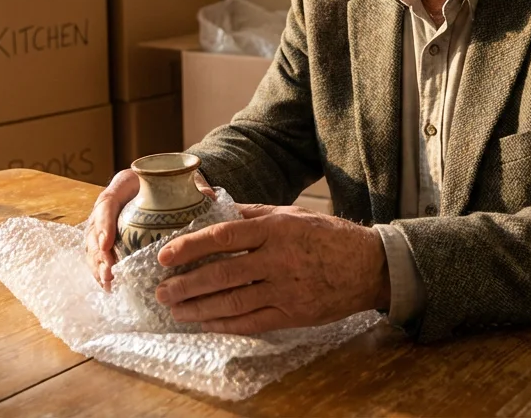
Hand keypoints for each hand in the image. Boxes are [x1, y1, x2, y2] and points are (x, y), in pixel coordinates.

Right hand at [84, 168, 213, 290]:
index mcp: (125, 184)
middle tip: (108, 272)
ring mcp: (109, 221)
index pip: (108, 201)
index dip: (104, 222)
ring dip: (98, 265)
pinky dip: (102, 269)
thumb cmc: (177, 182)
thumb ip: (197, 187)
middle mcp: (112, 202)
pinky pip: (101, 253)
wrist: (172, 185)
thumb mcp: (187, 180)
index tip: (107, 243)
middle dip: (98, 252)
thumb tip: (209, 198)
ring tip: (108, 283)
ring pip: (94, 243)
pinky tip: (109, 286)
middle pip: (95, 226)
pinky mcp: (112, 237)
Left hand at [153, 204, 389, 334]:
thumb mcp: (291, 214)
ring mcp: (286, 290)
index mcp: (276, 229)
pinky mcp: (293, 314)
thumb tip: (213, 205)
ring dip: (199, 307)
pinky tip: (205, 323)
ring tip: (176, 309)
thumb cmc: (327, 236)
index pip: (224, 236)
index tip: (165, 256)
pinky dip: (224, 324)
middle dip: (186, 284)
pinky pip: (251, 322)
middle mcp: (278, 260)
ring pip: (233, 302)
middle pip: (223, 274)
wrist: (369, 266)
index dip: (191, 247)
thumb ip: (251, 214)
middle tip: (161, 290)